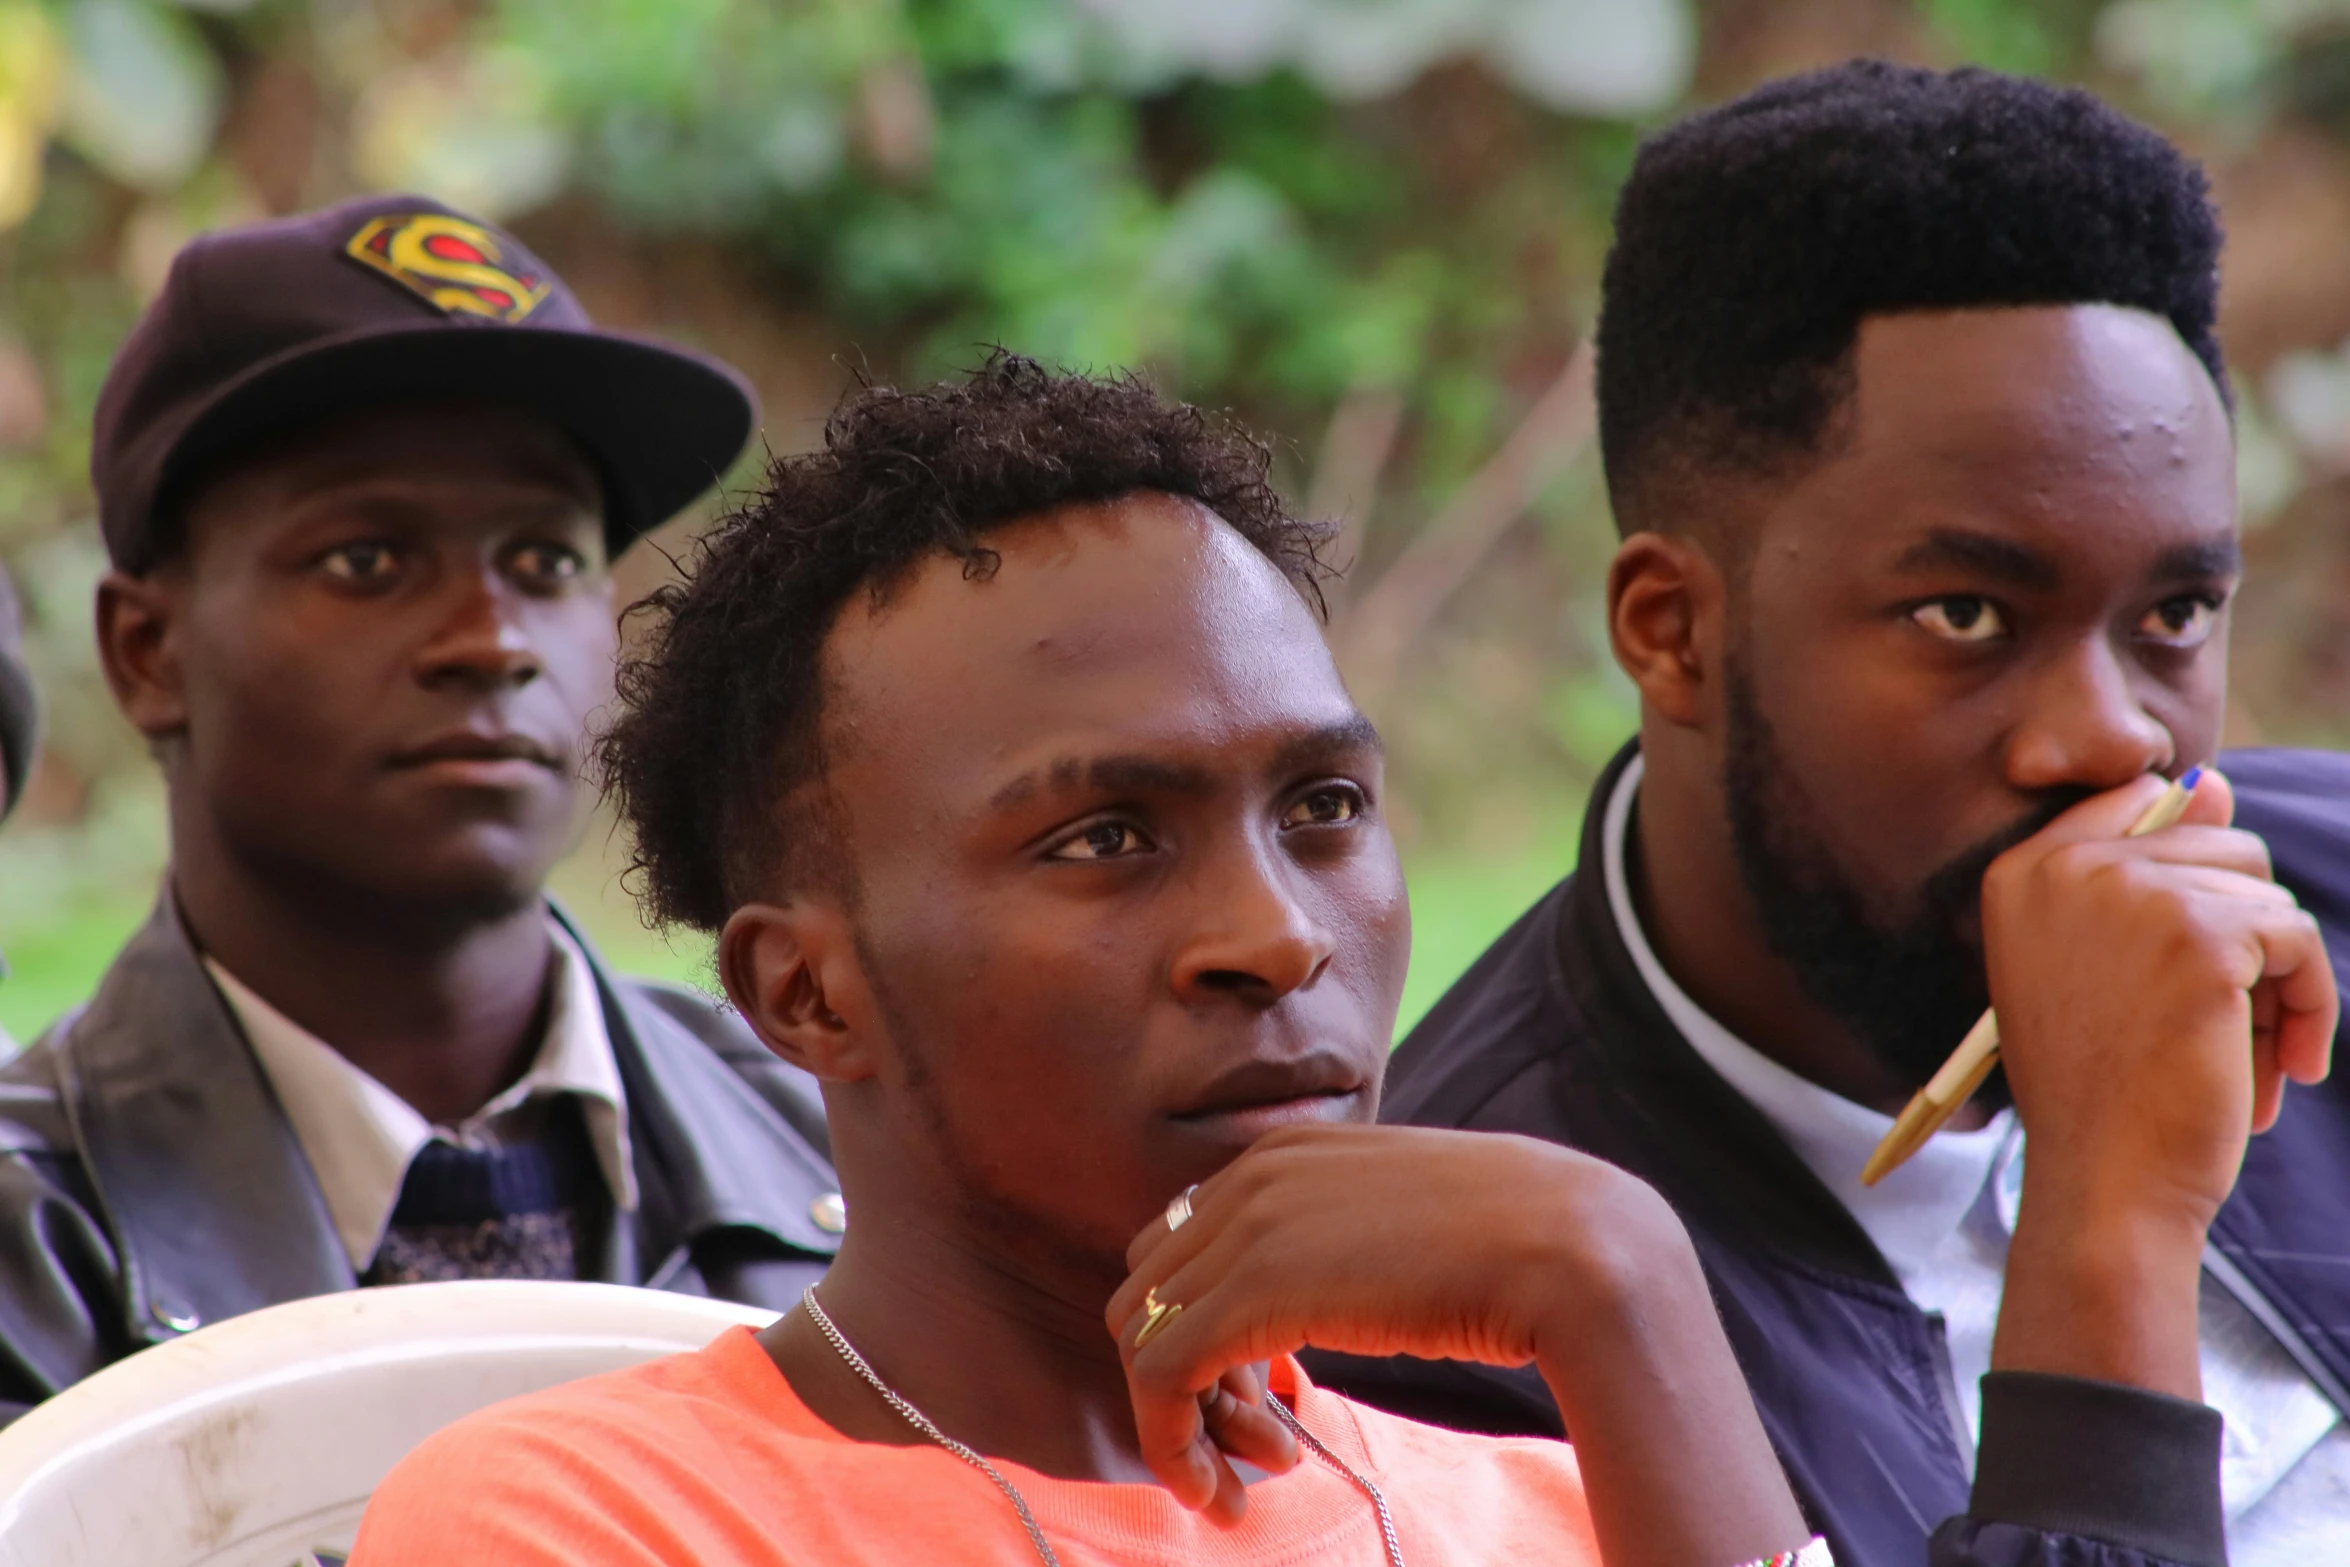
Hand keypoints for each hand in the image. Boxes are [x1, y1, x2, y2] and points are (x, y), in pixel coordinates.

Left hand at [1108, 1123, 1807, 1566]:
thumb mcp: (1403, 1221)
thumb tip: (1324, 1291)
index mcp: (1285, 1153)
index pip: (1190, 1245)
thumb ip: (1343, 1237)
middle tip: (1266, 1441)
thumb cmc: (1518, 1243)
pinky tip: (1230, 1495)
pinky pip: (1156, 1376)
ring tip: (1263, 1473)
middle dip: (1193, 1374)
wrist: (1573, 1249)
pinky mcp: (1245, 1295)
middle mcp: (1249, 1176)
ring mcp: (1243, 1229)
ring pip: (1141, 1333)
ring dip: (1186, 1421)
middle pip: (1152, 1287)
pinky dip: (1173, 1445)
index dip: (1213, 1329)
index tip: (1269, 1397)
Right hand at [1984, 769, 2336, 1396]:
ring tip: (2251, 1054)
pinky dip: (2311, 1004)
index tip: (2186, 956)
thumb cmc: (2099, 1092)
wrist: (2103, 1182)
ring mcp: (2130, 890)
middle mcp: (2064, 865)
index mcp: (2021, 873)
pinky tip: (2286, 1066)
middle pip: (2214, 845)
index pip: (2132, 803)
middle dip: (2241, 936)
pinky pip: (2296, 936)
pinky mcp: (2198, 929)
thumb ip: (2143, 876)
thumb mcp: (2099, 972)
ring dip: (2278, 977)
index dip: (2182, 871)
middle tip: (2228, 1027)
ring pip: (2261, 890)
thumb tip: (2213, 783)